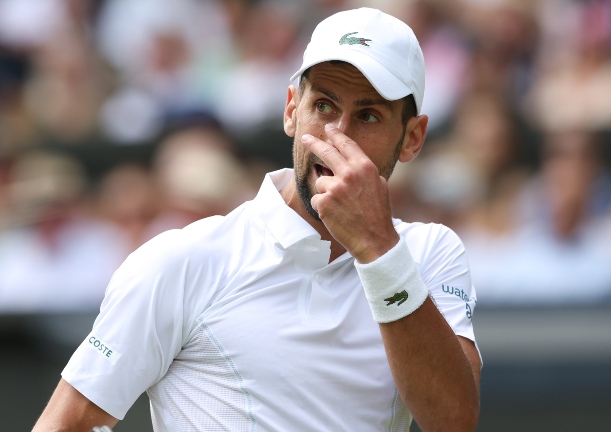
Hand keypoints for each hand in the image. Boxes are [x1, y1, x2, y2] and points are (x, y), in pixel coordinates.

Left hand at [302, 124, 399, 262]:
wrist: (374, 239)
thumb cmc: (377, 214)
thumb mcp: (378, 185)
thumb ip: (362, 171)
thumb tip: (347, 162)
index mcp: (365, 167)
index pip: (346, 144)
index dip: (336, 135)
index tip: (329, 128)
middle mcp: (349, 173)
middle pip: (326, 152)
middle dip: (314, 143)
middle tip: (305, 139)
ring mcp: (335, 187)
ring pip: (320, 181)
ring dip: (325, 192)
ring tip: (340, 206)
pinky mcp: (324, 202)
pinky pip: (316, 199)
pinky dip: (322, 207)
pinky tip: (335, 215)